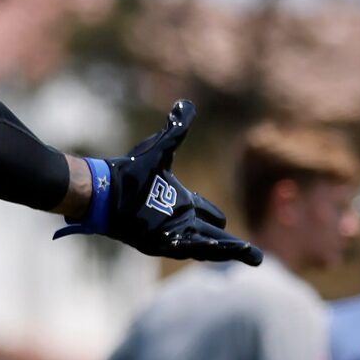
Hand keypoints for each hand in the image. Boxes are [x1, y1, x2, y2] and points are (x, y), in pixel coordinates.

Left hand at [61, 101, 261, 263]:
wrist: (104, 189)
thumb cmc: (128, 171)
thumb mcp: (160, 149)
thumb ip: (177, 129)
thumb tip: (186, 104)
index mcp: (180, 202)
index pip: (207, 213)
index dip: (217, 216)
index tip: (227, 222)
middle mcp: (177, 221)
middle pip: (213, 235)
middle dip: (234, 245)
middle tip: (255, 254)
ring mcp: (168, 234)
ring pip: (206, 245)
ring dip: (228, 250)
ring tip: (252, 256)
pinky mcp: (158, 242)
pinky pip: (187, 248)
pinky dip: (207, 249)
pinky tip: (226, 251)